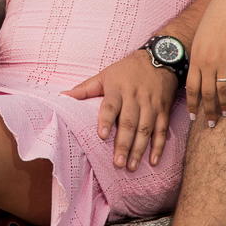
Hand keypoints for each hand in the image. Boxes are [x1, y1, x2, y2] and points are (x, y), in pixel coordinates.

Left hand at [62, 48, 177, 170]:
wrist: (160, 58)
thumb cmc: (127, 69)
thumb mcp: (105, 75)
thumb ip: (85, 88)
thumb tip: (63, 95)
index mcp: (118, 89)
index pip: (111, 106)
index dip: (106, 120)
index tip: (101, 135)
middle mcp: (135, 97)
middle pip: (129, 122)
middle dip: (123, 144)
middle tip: (117, 163)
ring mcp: (151, 105)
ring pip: (145, 129)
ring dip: (139, 149)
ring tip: (131, 167)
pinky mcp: (163, 110)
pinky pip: (162, 130)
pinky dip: (159, 146)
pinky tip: (153, 161)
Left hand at [187, 0, 225, 126]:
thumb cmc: (209, 28)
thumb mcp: (197, 45)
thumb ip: (196, 64)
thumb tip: (195, 85)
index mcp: (196, 60)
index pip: (192, 88)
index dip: (193, 105)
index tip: (194, 117)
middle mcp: (208, 63)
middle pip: (208, 93)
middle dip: (208, 111)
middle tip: (211, 124)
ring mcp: (224, 60)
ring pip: (223, 90)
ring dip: (223, 105)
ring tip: (224, 115)